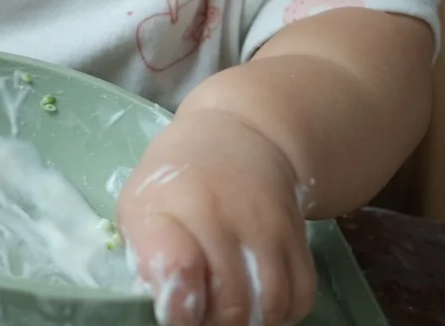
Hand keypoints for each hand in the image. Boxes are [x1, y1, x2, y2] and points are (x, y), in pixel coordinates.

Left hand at [117, 109, 314, 325]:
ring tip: (229, 305)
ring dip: (250, 320)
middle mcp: (228, 214)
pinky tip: (260, 296)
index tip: (176, 311)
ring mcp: (270, 225)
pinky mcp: (301, 235)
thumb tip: (167, 305)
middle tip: (202, 310)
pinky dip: (283, 310)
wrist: (239, 137)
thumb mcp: (141, 202)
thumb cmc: (181, 179)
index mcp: (178, 205)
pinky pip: (302, 296)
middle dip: (213, 322)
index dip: (178, 306)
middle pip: (231, 305)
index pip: (178, 269)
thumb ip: (145, 254)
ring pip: (270, 306)